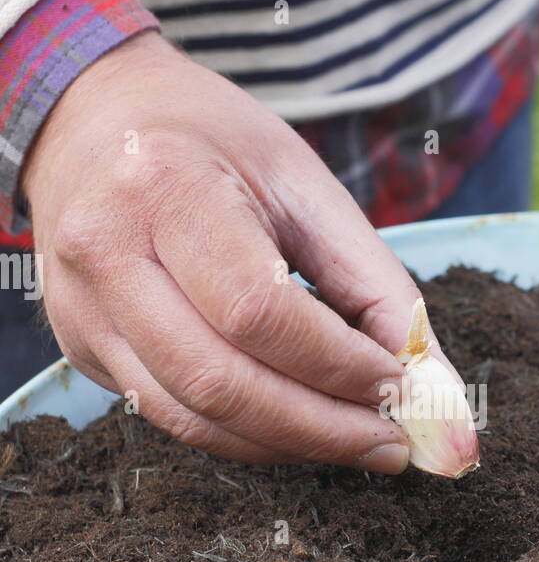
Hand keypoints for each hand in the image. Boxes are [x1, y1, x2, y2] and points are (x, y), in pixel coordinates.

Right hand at [23, 31, 418, 469]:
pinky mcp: (81, 349)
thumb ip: (373, 283)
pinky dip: (246, 437)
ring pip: (193, 416)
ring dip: (288, 444)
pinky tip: (298, 430)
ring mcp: (82, 310)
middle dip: (321, 427)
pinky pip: (171, 416)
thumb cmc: (210, 138)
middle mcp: (105, 253)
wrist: (90, 117)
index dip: (336, 363)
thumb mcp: (303, 181)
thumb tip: (434, 385)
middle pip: (221, 381)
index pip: (257, 310)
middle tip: (392, 444)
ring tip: (358, 442)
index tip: (400, 385)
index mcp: (163, 187)